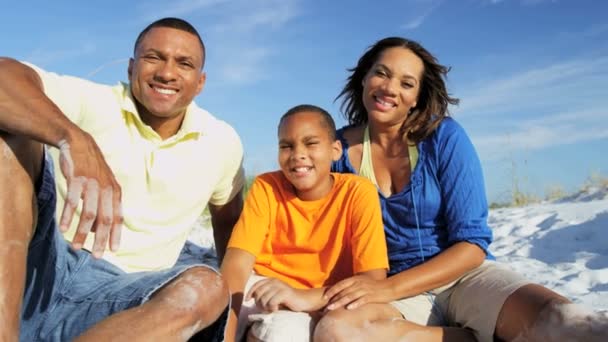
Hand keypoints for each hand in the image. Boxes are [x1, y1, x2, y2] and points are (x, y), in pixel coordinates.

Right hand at [57, 131, 122, 257]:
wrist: (79, 144)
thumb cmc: (92, 169)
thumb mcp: (104, 185)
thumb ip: (104, 204)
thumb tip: (100, 228)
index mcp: (115, 192)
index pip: (118, 217)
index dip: (116, 234)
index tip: (113, 251)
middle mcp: (106, 189)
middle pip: (105, 219)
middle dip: (100, 240)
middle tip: (95, 256)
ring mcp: (92, 184)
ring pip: (89, 214)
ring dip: (82, 232)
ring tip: (75, 246)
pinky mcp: (77, 179)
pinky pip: (72, 202)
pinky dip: (67, 217)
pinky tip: (63, 228)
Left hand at [246, 278, 309, 312]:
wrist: (303, 300)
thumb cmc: (287, 300)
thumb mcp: (273, 294)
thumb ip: (264, 293)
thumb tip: (250, 297)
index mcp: (271, 280)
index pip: (256, 285)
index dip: (250, 293)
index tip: (247, 301)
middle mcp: (275, 281)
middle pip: (258, 293)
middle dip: (259, 303)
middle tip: (265, 309)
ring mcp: (280, 286)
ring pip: (264, 299)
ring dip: (265, 307)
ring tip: (271, 309)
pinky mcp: (285, 293)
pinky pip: (271, 302)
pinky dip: (272, 308)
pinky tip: (276, 309)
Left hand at [324, 275, 390, 310]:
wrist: (389, 287)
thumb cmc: (374, 286)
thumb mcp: (362, 283)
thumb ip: (352, 286)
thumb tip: (341, 291)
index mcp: (355, 279)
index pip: (340, 284)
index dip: (332, 290)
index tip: (324, 297)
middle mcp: (359, 283)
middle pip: (343, 291)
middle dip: (333, 299)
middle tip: (326, 307)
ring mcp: (365, 289)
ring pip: (350, 296)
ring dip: (340, 302)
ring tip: (333, 308)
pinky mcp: (371, 296)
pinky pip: (362, 300)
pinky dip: (355, 304)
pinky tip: (349, 308)